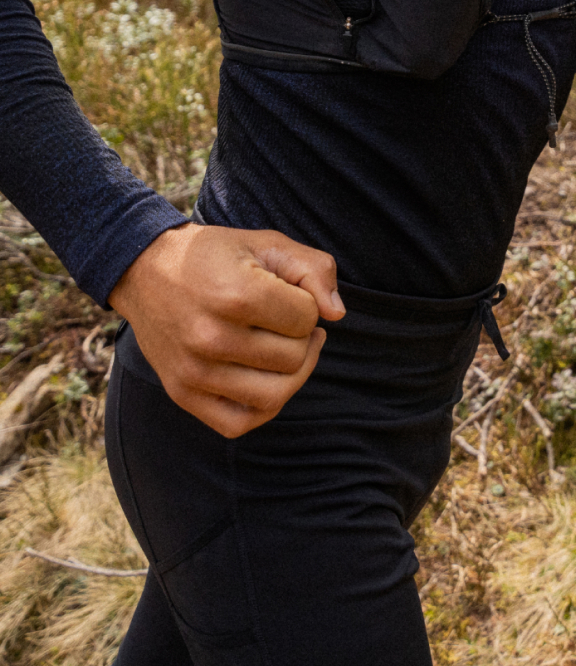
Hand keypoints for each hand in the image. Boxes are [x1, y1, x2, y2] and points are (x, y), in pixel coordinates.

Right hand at [109, 225, 344, 437]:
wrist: (145, 270)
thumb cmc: (213, 255)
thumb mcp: (265, 243)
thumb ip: (312, 269)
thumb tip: (337, 314)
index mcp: (235, 295)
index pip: (306, 319)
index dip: (306, 303)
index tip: (287, 293)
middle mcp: (212, 338)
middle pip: (293, 358)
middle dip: (301, 337)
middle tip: (286, 320)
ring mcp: (195, 371)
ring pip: (274, 395)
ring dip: (291, 372)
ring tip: (285, 349)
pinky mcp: (182, 394)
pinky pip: (238, 423)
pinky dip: (262, 407)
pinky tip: (265, 379)